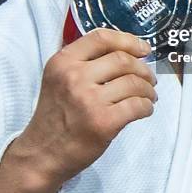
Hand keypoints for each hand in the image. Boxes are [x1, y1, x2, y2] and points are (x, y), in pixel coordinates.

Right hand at [10, 28, 156, 185]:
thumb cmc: (56, 115)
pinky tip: (145, 109)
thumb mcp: (59, 78)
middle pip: (123, 60)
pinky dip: (147, 106)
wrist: (42, 154)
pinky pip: (137, 106)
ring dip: (148, 89)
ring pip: (133, 82)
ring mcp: (89, 100)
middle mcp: (74, 76)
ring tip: (149, 95)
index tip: (143, 49)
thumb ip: (85, 62)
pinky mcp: (103, 123)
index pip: (101, 37)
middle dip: (143, 69)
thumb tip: (129, 52)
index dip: (128, 40)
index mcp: (63, 61)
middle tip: (149, 78)